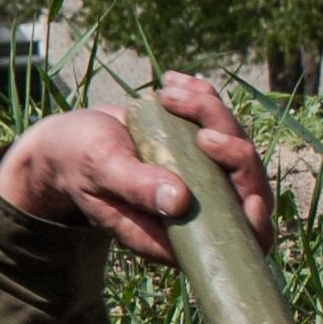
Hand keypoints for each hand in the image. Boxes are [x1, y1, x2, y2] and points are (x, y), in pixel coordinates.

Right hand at [0, 71, 271, 264]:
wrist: (69, 140)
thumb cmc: (77, 161)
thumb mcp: (102, 169)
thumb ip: (136, 186)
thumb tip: (179, 203)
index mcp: (172, 232)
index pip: (233, 241)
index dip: (253, 222)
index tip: (248, 195)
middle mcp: (194, 208)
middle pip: (247, 189)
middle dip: (234, 152)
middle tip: (201, 126)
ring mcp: (201, 176)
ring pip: (238, 149)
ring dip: (214, 113)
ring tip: (169, 92)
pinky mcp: (199, 148)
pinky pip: (221, 123)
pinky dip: (204, 97)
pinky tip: (174, 82)